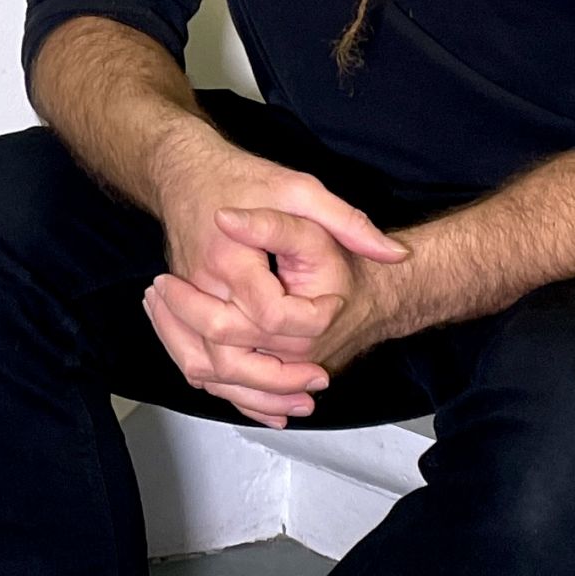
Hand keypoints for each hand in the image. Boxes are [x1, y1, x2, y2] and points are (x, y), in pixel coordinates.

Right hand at [143, 130, 408, 425]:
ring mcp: (188, 302)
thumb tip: (393, 252)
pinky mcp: (182, 312)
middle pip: (231, 355)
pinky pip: (195, 363)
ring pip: (207, 368)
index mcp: (231, 258)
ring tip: (297, 403)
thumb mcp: (302, 189)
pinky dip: (227, 390)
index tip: (336, 308)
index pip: (270, 313)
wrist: (185, 172)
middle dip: (279, 378)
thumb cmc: (241, 178)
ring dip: (252, 394)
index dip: (310, 320)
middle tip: (319, 378)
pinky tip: (263, 403)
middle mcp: (203, 286)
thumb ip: (348, 221)